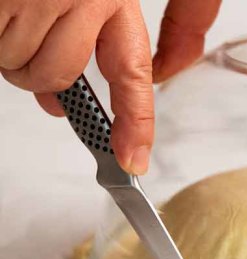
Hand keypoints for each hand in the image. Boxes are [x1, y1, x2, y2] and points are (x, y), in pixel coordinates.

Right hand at [0, 0, 153, 174]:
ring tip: (14, 11)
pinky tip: (1, 8)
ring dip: (9, 50)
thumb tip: (85, 99)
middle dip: (42, 75)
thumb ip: (104, 41)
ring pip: (14, 65)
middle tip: (37, 46)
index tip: (134, 159)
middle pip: (55, 79)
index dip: (135, 122)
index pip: (132, 73)